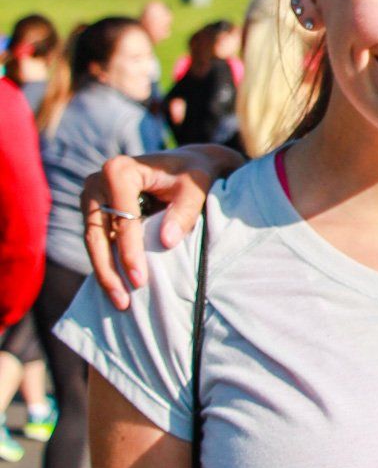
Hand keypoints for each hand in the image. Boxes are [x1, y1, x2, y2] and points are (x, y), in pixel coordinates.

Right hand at [81, 146, 242, 309]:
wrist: (186, 164)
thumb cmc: (192, 174)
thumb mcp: (195, 187)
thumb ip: (183, 211)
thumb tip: (166, 241)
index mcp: (120, 170)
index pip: (122, 219)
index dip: (130, 252)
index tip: (141, 280)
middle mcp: (97, 182)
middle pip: (97, 234)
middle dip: (109, 270)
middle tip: (123, 302)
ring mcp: (92, 198)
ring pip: (93, 242)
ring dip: (105, 273)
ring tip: (120, 303)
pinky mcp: (94, 212)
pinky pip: (97, 243)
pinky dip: (107, 265)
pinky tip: (117, 290)